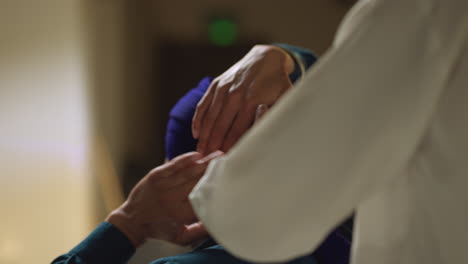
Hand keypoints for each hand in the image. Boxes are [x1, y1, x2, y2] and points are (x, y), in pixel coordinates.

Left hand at [106, 151, 222, 246]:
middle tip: (230, 163)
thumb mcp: (182, 238)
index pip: (204, 197)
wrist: (132, 221)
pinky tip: (197, 155)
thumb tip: (219, 223)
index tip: (230, 180)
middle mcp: (173, 198)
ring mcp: (163, 185)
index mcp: (182, 214)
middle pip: (198, 181)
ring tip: (219, 156)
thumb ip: (201, 232)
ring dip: (205, 162)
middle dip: (215, 171)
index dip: (218, 187)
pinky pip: (174, 165)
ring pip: (188, 171)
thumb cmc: (160, 230)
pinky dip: (186, 159)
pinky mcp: (155, 176)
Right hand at [192, 45, 293, 154]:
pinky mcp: (215, 84)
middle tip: (207, 163)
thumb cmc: (277, 82)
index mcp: (252, 100)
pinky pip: (203, 105)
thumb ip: (277, 115)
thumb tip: (276, 136)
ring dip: (204, 136)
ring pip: (210, 117)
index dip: (230, 147)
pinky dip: (198, 120)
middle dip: (213, 146)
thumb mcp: (284, 97)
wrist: (265, 58)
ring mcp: (223, 88)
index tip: (225, 161)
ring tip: (200, 153)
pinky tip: (195, 134)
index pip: (238, 131)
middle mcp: (235, 94)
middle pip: (221, 127)